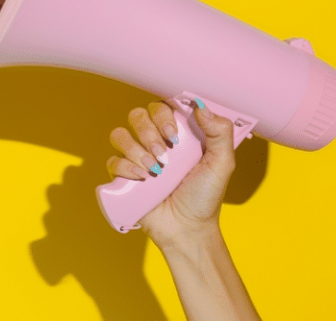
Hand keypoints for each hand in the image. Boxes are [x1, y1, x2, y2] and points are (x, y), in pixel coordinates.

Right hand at [106, 100, 236, 248]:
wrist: (187, 229)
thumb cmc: (205, 197)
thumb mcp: (222, 163)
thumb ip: (219, 132)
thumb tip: (199, 105)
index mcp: (176, 133)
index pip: (160, 107)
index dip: (162, 115)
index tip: (173, 134)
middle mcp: (154, 141)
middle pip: (137, 116)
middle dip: (148, 133)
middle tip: (165, 154)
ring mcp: (136, 158)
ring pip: (120, 135)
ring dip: (135, 149)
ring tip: (154, 169)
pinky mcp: (123, 176)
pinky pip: (113, 160)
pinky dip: (126, 167)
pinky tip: (143, 178)